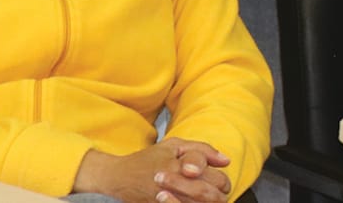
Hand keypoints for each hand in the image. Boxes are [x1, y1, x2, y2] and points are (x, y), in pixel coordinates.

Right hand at [73, 140, 231, 202]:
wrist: (117, 178)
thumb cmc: (147, 160)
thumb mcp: (174, 146)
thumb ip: (203, 150)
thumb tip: (226, 160)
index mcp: (180, 164)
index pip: (214, 178)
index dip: (223, 182)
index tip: (221, 182)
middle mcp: (174, 183)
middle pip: (209, 195)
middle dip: (218, 196)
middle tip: (218, 194)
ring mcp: (165, 199)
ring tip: (205, 200)